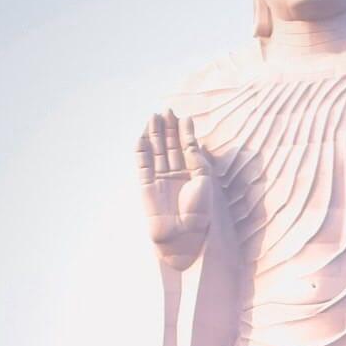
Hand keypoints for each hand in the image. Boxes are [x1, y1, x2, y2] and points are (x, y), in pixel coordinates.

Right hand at [136, 111, 216, 269]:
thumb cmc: (199, 210)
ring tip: (154, 116)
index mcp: (191, 174)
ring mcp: (159, 179)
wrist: (184, 235)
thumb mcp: (203, 179)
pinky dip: (141, 150)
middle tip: (166, 110)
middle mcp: (175, 175)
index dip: (183, 132)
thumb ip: (196, 157)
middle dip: (167, 128)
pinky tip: (142, 136)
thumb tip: (192, 138)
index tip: (183, 116)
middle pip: (169, 146)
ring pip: (155, 151)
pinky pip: (142, 164)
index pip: (185, 147)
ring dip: (154, 134)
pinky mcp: (146, 185)